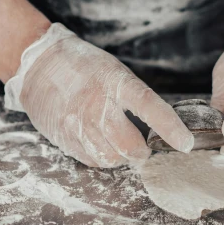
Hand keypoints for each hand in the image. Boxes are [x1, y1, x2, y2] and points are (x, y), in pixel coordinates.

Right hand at [4, 24, 193, 167]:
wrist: (37, 65)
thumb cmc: (82, 65)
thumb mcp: (113, 71)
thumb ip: (133, 96)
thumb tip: (157, 124)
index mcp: (115, 82)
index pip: (150, 107)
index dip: (170, 128)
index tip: (186, 144)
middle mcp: (96, 106)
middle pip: (130, 146)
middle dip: (142, 152)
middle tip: (144, 147)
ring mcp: (78, 125)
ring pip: (111, 158)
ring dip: (121, 157)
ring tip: (119, 143)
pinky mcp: (64, 138)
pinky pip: (91, 160)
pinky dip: (102, 157)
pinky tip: (100, 143)